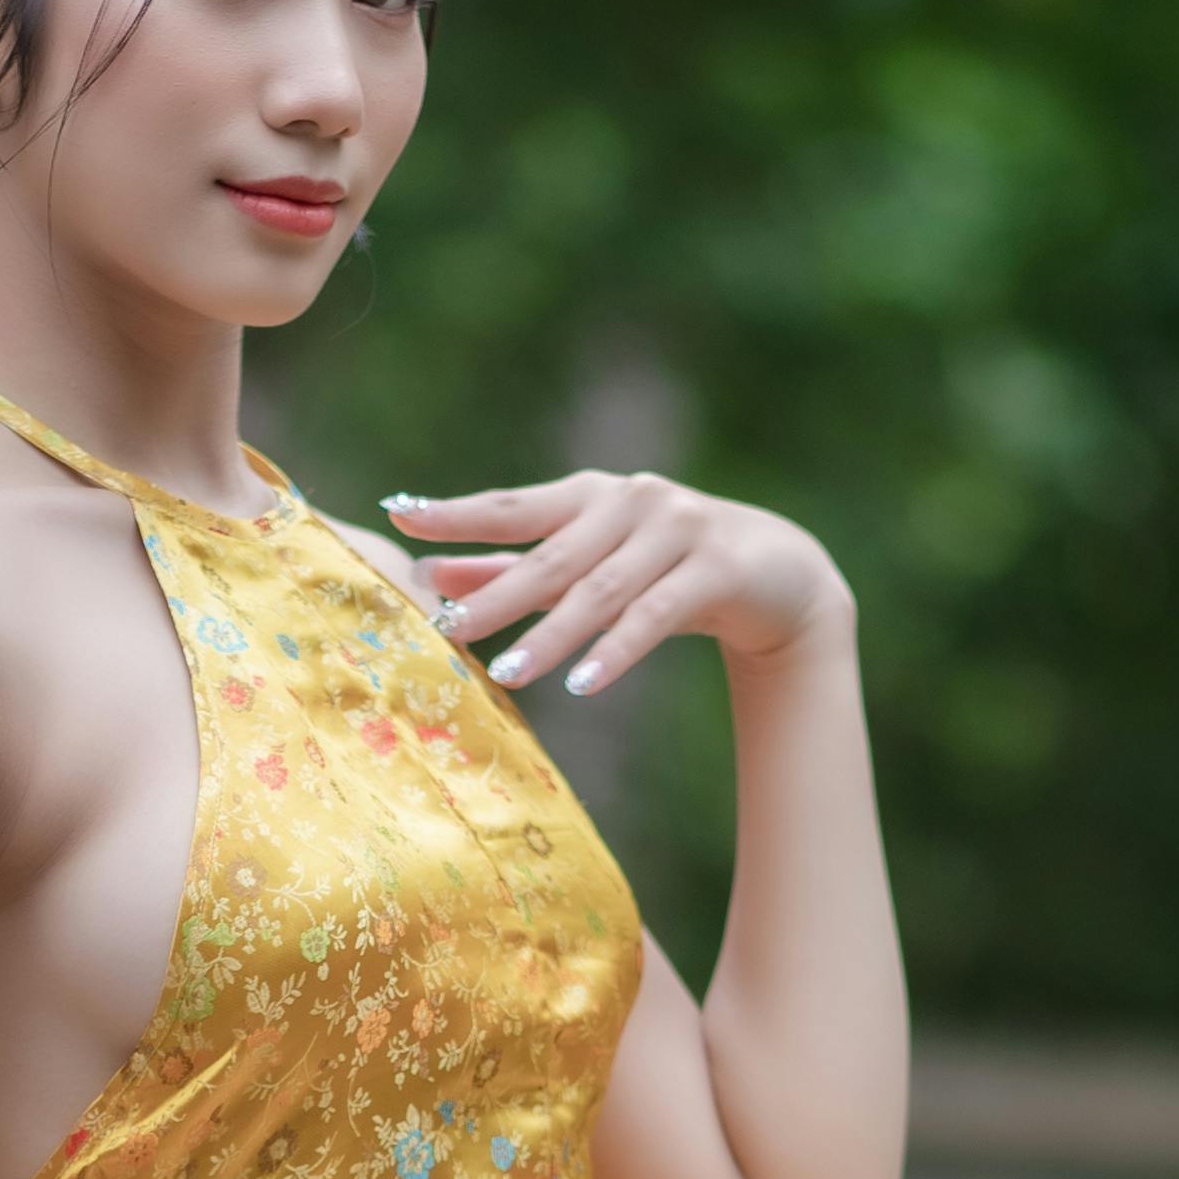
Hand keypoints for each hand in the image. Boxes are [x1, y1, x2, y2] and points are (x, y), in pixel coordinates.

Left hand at [382, 469, 848, 700]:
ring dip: (551, 634)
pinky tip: (582, 683)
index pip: (512, 505)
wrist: (780, 574)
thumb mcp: (589, 566)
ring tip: (505, 674)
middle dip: (496, 594)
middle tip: (446, 628)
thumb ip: (514, 569)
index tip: (399, 513)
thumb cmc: (667, 567)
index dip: (456, 513)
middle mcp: (631, 501)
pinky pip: (656, 615)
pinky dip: (616, 650)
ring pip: (600, 590)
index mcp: (591, 495)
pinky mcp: (717, 567)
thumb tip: (432, 577)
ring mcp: (678, 530)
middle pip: (551, 555)